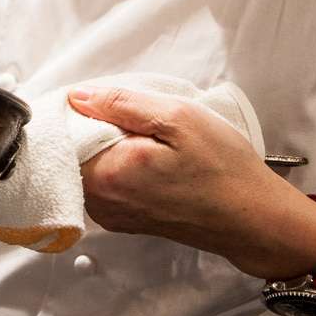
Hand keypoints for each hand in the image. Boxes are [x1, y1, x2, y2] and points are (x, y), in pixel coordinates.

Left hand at [70, 87, 315, 279]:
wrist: (254, 219)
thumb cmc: (222, 168)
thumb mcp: (178, 117)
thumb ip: (119, 104)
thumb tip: (77, 96)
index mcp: (105, 177)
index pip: (62, 133)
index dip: (79, 108)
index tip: (108, 99)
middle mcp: (99, 202)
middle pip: (70, 151)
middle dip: (92, 126)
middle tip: (132, 114)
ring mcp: (110, 215)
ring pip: (87, 166)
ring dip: (106, 144)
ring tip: (145, 135)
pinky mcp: (124, 220)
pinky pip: (103, 182)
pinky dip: (116, 163)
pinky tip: (147, 154)